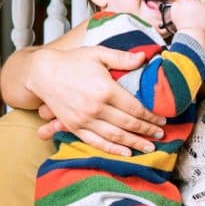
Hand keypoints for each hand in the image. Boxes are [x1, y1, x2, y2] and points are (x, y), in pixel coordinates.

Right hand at [27, 45, 165, 155]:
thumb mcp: (98, 53)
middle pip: (128, 124)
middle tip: (160, 134)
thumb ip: (122, 58)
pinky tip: (125, 152)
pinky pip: (96, 142)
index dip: (150, 116)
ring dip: (134, 143)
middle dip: (147, 130)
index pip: (134, 108)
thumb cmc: (72, 61)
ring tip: (149, 146)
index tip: (162, 120)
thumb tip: (144, 57)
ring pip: (114, 136)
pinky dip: (112, 149)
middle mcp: (96, 108)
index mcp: (105, 90)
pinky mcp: (74, 126)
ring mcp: (84, 119)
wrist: (42, 73)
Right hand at [170, 0, 204, 34]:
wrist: (192, 35)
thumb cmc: (183, 27)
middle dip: (194, 5)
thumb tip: (178, 4)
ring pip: (204, 2)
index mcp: (184, 1)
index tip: (187, 10)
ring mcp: (204, 6)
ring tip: (200, 16)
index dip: (186, 5)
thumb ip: (176, 6)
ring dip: (203, 7)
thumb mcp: (173, 14)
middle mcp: (194, 2)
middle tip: (193, 14)